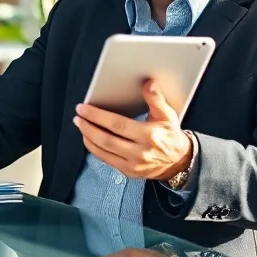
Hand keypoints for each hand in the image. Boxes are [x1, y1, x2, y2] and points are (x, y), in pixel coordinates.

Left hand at [74, 80, 192, 180]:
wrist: (178, 161)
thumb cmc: (169, 135)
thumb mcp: (167, 115)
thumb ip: (156, 99)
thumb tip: (148, 83)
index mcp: (149, 135)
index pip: (117, 125)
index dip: (97, 116)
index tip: (84, 108)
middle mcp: (140, 152)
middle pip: (106, 139)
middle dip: (88, 126)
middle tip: (78, 116)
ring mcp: (133, 164)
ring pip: (103, 151)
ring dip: (88, 137)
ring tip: (81, 125)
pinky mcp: (128, 172)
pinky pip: (106, 160)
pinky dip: (94, 148)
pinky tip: (89, 138)